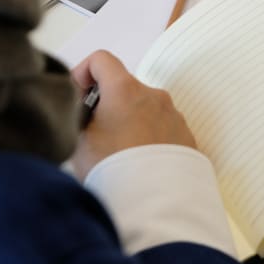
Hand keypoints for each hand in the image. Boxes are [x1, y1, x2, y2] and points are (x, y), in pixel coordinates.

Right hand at [69, 49, 196, 179]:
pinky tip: (139, 161)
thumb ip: (78, 114)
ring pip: (144, 109)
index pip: (101, 59)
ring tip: (118, 153)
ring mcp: (174, 115)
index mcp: (126, 89)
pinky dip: (148, 137)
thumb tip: (81, 108)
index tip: (77, 97)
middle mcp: (154, 95)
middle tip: (94, 133)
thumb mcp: (78, 140)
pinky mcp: (186, 135)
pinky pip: (162, 128)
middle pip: (124, 87)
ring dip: (129, 121)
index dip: (83, 73)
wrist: (154, 203)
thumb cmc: (113, 169)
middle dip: (107, 103)